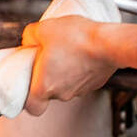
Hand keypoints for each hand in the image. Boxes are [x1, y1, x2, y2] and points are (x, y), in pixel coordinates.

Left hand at [20, 17, 136, 115]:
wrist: (109, 42)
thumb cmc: (77, 39)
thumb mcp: (43, 29)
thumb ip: (29, 36)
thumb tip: (28, 39)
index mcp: (45, 86)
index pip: (32, 107)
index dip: (28, 99)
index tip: (27, 87)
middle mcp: (62, 93)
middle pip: (49, 92)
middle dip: (47, 76)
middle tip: (47, 59)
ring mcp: (80, 90)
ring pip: (66, 85)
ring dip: (64, 72)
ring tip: (66, 52)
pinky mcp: (95, 83)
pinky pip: (81, 79)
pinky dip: (79, 70)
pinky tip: (80, 54)